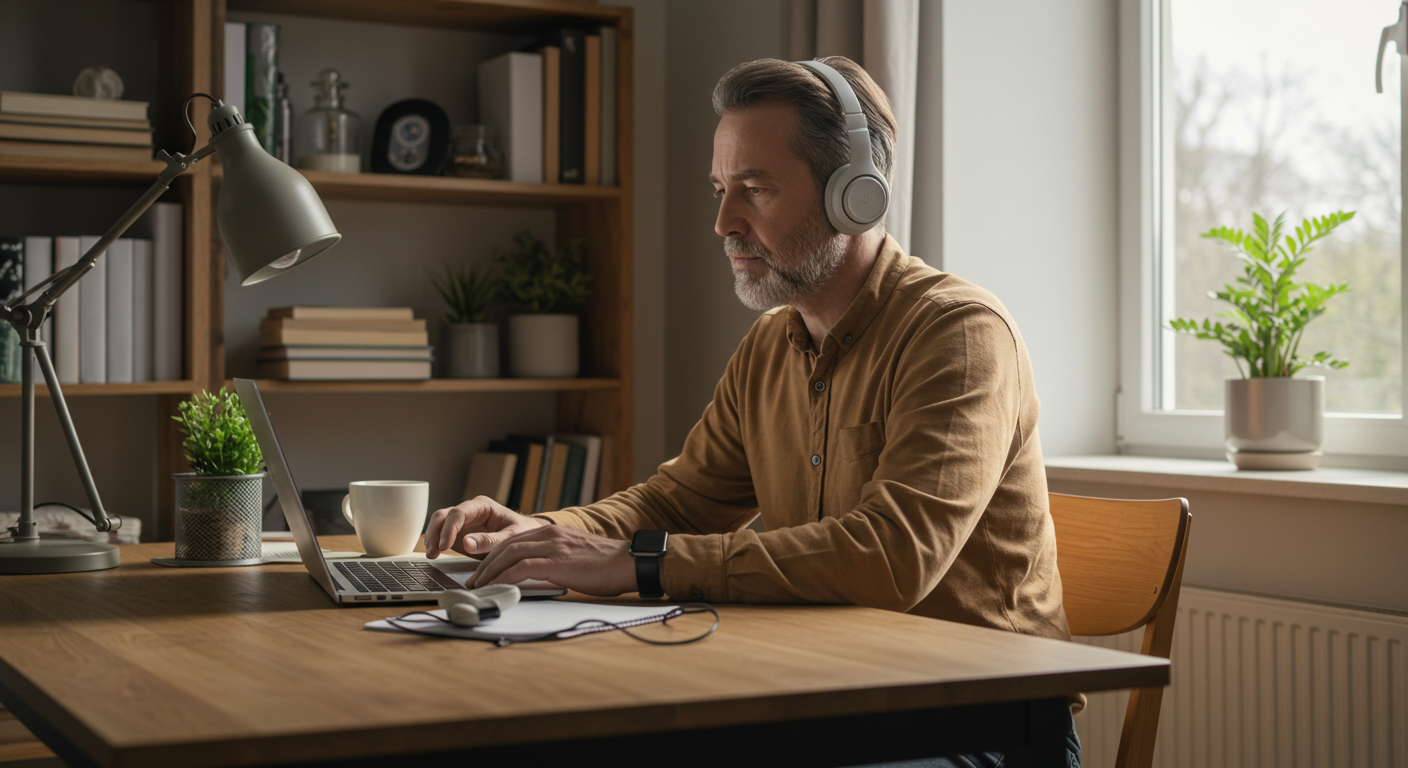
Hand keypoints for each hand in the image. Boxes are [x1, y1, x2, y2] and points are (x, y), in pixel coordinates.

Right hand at [424, 497, 547, 558]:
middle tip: (433, 552)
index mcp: (482, 506)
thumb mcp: (510, 537)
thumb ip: (490, 541)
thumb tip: (467, 543)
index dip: (449, 529)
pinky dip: (435, 542)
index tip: (444, 546)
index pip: (458, 513)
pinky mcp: (459, 533)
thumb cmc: (520, 532)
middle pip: (443, 515)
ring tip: (431, 555)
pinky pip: (442, 534)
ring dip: (432, 537)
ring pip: (439, 523)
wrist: (525, 536)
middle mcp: (469, 511)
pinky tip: (433, 553)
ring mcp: (462, 522)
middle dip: (435, 533)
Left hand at [470, 524, 636, 595]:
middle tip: (474, 580)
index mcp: (553, 532)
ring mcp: (552, 546)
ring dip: (490, 571)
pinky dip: (505, 577)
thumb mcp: (574, 556)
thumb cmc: (606, 565)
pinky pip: (522, 568)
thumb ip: (553, 560)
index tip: (484, 570)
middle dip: (486, 564)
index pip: (514, 541)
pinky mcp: (556, 561)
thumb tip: (536, 576)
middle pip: (506, 546)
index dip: (495, 555)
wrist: (627, 562)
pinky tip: (497, 587)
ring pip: (509, 555)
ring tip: (479, 586)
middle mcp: (549, 534)